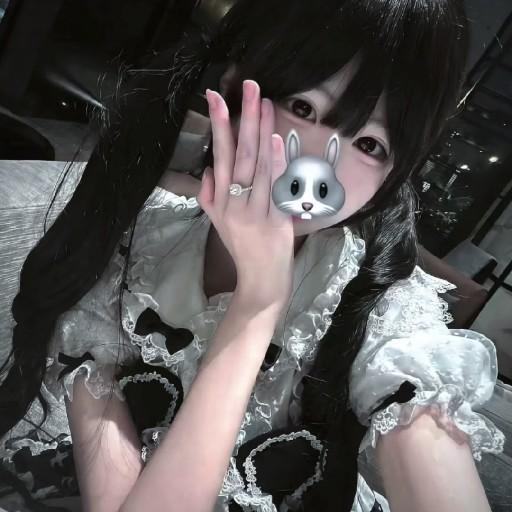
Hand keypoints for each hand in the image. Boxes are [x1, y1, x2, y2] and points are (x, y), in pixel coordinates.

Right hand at [197, 80, 293, 312]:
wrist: (260, 280)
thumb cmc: (241, 248)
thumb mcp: (218, 222)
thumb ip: (210, 195)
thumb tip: (209, 168)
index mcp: (221, 200)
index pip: (219, 156)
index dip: (218, 125)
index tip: (216, 96)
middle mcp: (235, 203)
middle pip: (240, 154)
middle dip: (243, 118)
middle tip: (249, 86)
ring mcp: (256, 212)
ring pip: (257, 167)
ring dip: (261, 132)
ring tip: (263, 101)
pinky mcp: (276, 221)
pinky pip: (275, 189)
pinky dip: (276, 164)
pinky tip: (275, 140)